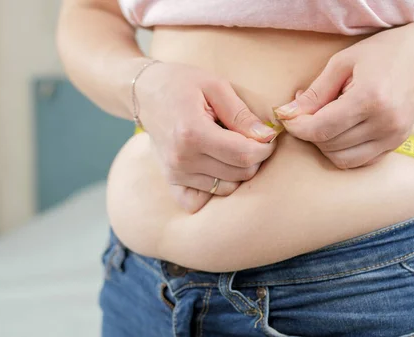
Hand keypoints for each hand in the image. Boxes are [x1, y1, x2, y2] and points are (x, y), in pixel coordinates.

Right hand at [136, 61, 276, 211]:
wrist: (145, 92)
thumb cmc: (182, 83)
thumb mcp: (215, 86)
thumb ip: (241, 114)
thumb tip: (267, 136)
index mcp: (192, 133)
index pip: (244, 154)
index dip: (265, 147)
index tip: (268, 136)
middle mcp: (182, 159)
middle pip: (239, 174)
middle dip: (255, 158)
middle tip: (251, 139)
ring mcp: (175, 173)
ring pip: (226, 188)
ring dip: (237, 172)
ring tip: (231, 148)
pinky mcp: (171, 180)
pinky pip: (198, 202)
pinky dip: (213, 191)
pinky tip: (217, 170)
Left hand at [275, 22, 413, 167]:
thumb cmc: (384, 53)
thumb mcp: (343, 62)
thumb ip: (316, 91)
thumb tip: (288, 113)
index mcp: (369, 98)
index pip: (321, 129)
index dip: (297, 127)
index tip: (287, 117)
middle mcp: (384, 123)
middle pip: (329, 145)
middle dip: (308, 133)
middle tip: (305, 113)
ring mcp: (393, 137)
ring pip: (342, 159)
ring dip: (324, 145)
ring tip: (323, 121)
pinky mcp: (396, 144)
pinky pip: (359, 161)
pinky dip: (342, 152)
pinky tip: (340, 131)